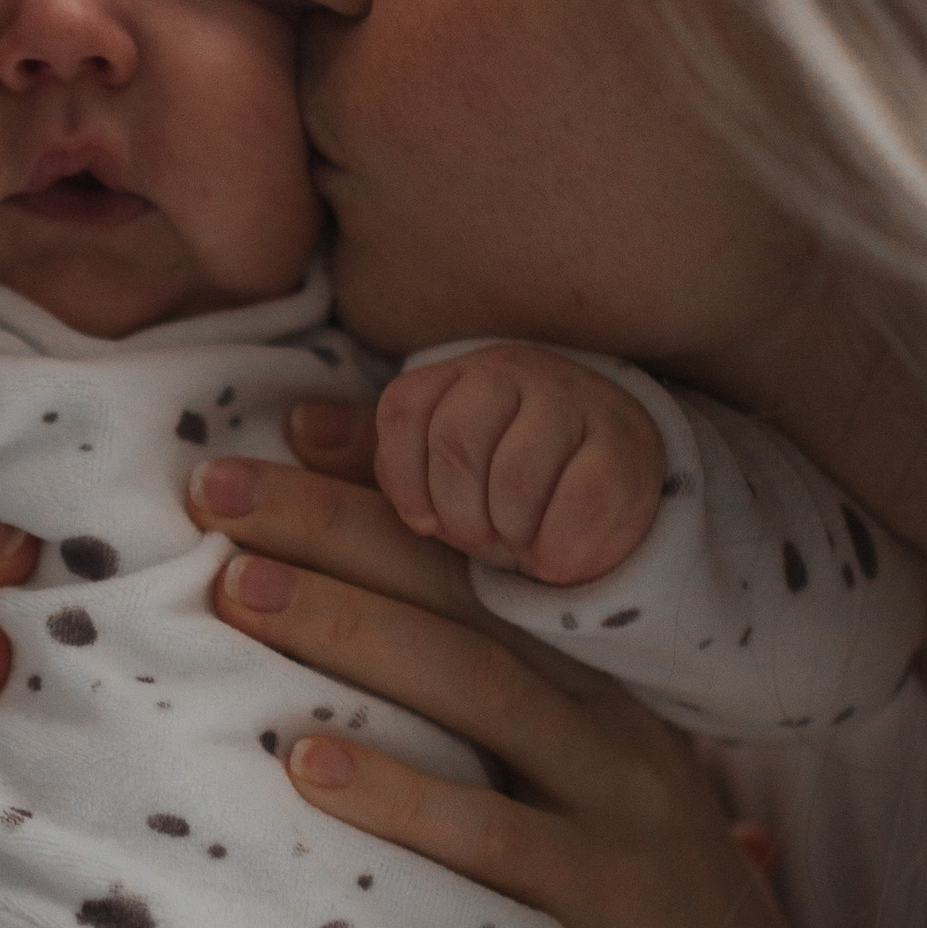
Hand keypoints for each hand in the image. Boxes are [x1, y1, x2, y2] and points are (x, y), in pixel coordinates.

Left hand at [193, 413, 926, 927]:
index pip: (474, 565)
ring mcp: (625, 809)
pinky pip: (493, 837)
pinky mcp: (620, 904)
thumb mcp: (571, 843)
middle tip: (211, 479)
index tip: (273, 426)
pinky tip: (304, 763)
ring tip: (234, 584)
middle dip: (334, 526)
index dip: (380, 490)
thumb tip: (331, 720)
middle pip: (459, 596)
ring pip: (474, 683)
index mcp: (593, 704)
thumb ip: (492, 773)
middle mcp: (611, 731)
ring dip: (347, 625)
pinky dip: (400, 794)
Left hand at [376, 344, 666, 583]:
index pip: (404, 410)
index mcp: (462, 372)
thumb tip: (299, 426)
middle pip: (456, 442)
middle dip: (461, 515)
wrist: (612, 490)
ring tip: (523, 542)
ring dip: (512, 532)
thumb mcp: (434, 471)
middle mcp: (519, 371)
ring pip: (516, 476)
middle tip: (482, 539)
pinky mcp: (627, 451)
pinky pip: (579, 506)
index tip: (428, 521)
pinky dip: (559, 550)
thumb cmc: (507, 486)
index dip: (406, 482)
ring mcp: (578, 402)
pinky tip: (558, 556)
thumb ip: (372, 455)